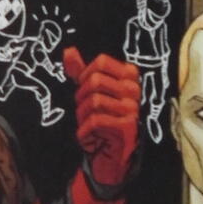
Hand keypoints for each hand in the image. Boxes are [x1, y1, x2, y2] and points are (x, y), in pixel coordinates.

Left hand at [65, 48, 139, 190]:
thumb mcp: (89, 91)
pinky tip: (92, 135)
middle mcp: (134, 90)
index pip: (101, 61)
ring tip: (89, 123)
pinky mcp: (126, 126)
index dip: (85, 74)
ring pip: (94, 101)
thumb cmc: (101, 117)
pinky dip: (86, 130)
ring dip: (83, 115)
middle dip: (82, 97)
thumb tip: (68, 51)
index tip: (86, 88)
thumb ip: (80, 71)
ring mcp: (132, 108)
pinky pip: (96, 120)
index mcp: (129, 76)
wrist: (109, 152)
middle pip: (95, 80)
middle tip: (86, 111)